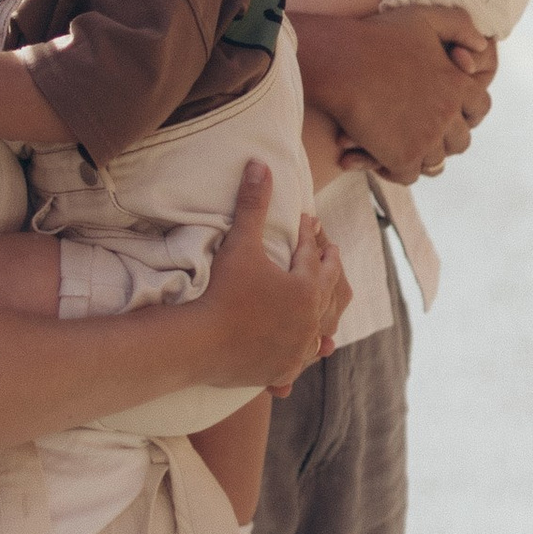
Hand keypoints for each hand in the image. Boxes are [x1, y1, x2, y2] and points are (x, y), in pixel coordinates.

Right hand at [182, 163, 350, 395]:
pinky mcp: (284, 370)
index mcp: (307, 288)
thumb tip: (259, 163)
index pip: (313, 254)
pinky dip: (306, 350)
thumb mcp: (241, 242)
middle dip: (330, 268)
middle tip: (329, 252)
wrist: (201, 343)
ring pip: (323, 328)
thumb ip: (253, 203)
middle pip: (330, 290)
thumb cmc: (223, 290)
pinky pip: (302, 360)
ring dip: (326, 311)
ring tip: (326, 303)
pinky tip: (306, 349)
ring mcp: (299, 349)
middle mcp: (311, 321)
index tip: (308, 221)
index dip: (310, 234)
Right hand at [296, 4, 495, 181]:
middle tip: (423, 133)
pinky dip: (398, 170)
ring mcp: (426, 139)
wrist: (340, 63)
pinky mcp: (402, 157)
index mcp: (456, 84)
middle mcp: (447, 114)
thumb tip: (480, 44)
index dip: (469, 113)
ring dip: (421, 155)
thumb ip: (458, 24)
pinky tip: (382, 159)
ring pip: (435, 161)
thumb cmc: (377, 37)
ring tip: (401, 146)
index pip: (480, 107)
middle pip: (460, 141)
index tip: (454, 115)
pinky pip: (410, 175)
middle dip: (445, 139)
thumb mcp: (423, 18)